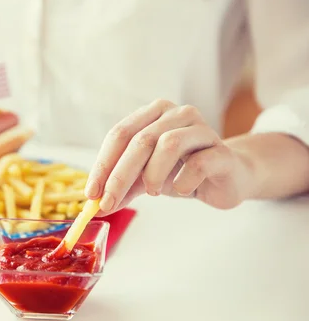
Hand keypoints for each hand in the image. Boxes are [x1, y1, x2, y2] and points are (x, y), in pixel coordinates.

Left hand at [85, 99, 253, 214]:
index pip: (119, 134)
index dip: (103, 164)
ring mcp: (202, 129)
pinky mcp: (222, 151)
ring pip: (169, 144)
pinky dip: (183, 181)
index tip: (91, 193)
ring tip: (150, 192)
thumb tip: (95, 206)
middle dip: (119, 176)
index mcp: (153, 114)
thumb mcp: (144, 179)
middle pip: (140, 140)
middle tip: (108, 202)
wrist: (228, 175)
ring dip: (152, 174)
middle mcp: (177, 114)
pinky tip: (180, 189)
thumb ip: (121, 188)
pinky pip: (199, 163)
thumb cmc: (181, 171)